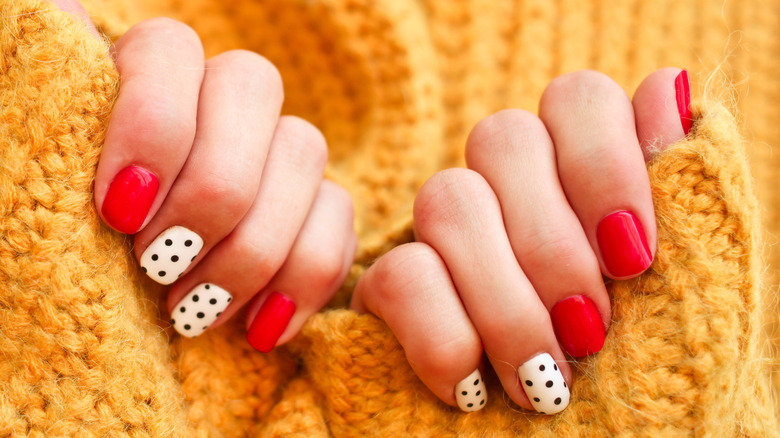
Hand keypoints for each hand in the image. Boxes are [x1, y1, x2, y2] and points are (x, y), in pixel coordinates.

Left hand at [53, 0, 356, 350]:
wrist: (107, 310)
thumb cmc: (53, 247)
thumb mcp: (38, 182)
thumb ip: (45, 111)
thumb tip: (61, 14)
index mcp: (143, 76)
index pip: (169, 49)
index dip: (154, 125)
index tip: (119, 212)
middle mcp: (216, 97)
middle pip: (253, 87)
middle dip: (211, 191)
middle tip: (158, 267)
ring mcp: (273, 149)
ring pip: (304, 151)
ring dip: (253, 246)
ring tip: (195, 312)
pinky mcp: (315, 207)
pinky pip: (339, 219)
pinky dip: (304, 277)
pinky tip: (260, 328)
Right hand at [352, 69, 691, 413]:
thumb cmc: (647, 385)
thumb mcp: (687, 294)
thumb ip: (684, 197)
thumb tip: (670, 87)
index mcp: (581, 178)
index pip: (577, 99)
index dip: (604, 163)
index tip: (634, 258)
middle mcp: (510, 190)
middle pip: (500, 137)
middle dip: (552, 245)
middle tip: (589, 332)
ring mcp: (445, 236)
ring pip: (445, 198)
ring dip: (505, 300)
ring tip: (544, 380)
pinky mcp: (394, 288)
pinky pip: (398, 275)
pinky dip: (446, 341)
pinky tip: (475, 392)